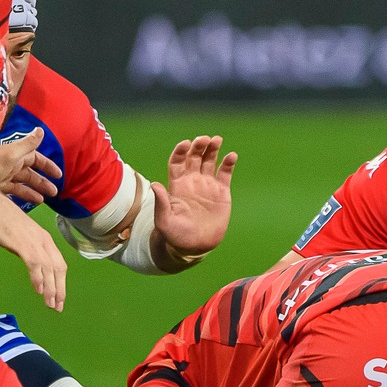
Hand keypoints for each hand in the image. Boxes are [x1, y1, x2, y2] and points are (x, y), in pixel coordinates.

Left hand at [0, 127, 61, 203]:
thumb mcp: (12, 154)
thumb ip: (28, 143)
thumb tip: (41, 130)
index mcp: (17, 154)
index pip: (36, 158)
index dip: (47, 165)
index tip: (58, 174)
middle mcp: (13, 164)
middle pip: (32, 172)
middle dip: (44, 180)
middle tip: (55, 191)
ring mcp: (7, 176)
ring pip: (26, 182)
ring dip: (38, 188)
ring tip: (49, 197)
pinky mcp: (1, 186)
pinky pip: (18, 190)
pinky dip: (28, 195)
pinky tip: (36, 201)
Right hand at [0, 196, 66, 310]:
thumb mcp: (18, 234)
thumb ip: (25, 247)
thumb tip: (29, 261)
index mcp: (44, 238)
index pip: (58, 263)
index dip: (60, 282)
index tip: (59, 297)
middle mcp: (43, 240)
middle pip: (58, 269)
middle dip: (59, 290)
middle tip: (58, 307)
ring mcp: (33, 241)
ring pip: (48, 269)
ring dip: (51, 289)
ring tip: (51, 304)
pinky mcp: (21, 243)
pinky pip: (34, 264)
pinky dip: (38, 278)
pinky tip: (39, 290)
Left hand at [151, 136, 236, 259]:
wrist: (195, 246)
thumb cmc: (176, 236)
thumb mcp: (164, 221)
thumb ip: (161, 203)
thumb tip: (154, 185)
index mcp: (177, 185)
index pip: (177, 161)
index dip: (180, 151)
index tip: (185, 144)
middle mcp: (192, 181)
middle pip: (194, 157)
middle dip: (198, 146)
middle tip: (204, 139)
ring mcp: (207, 185)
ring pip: (209, 161)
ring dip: (212, 149)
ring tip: (216, 140)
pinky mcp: (221, 192)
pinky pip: (225, 173)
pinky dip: (228, 163)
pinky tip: (232, 156)